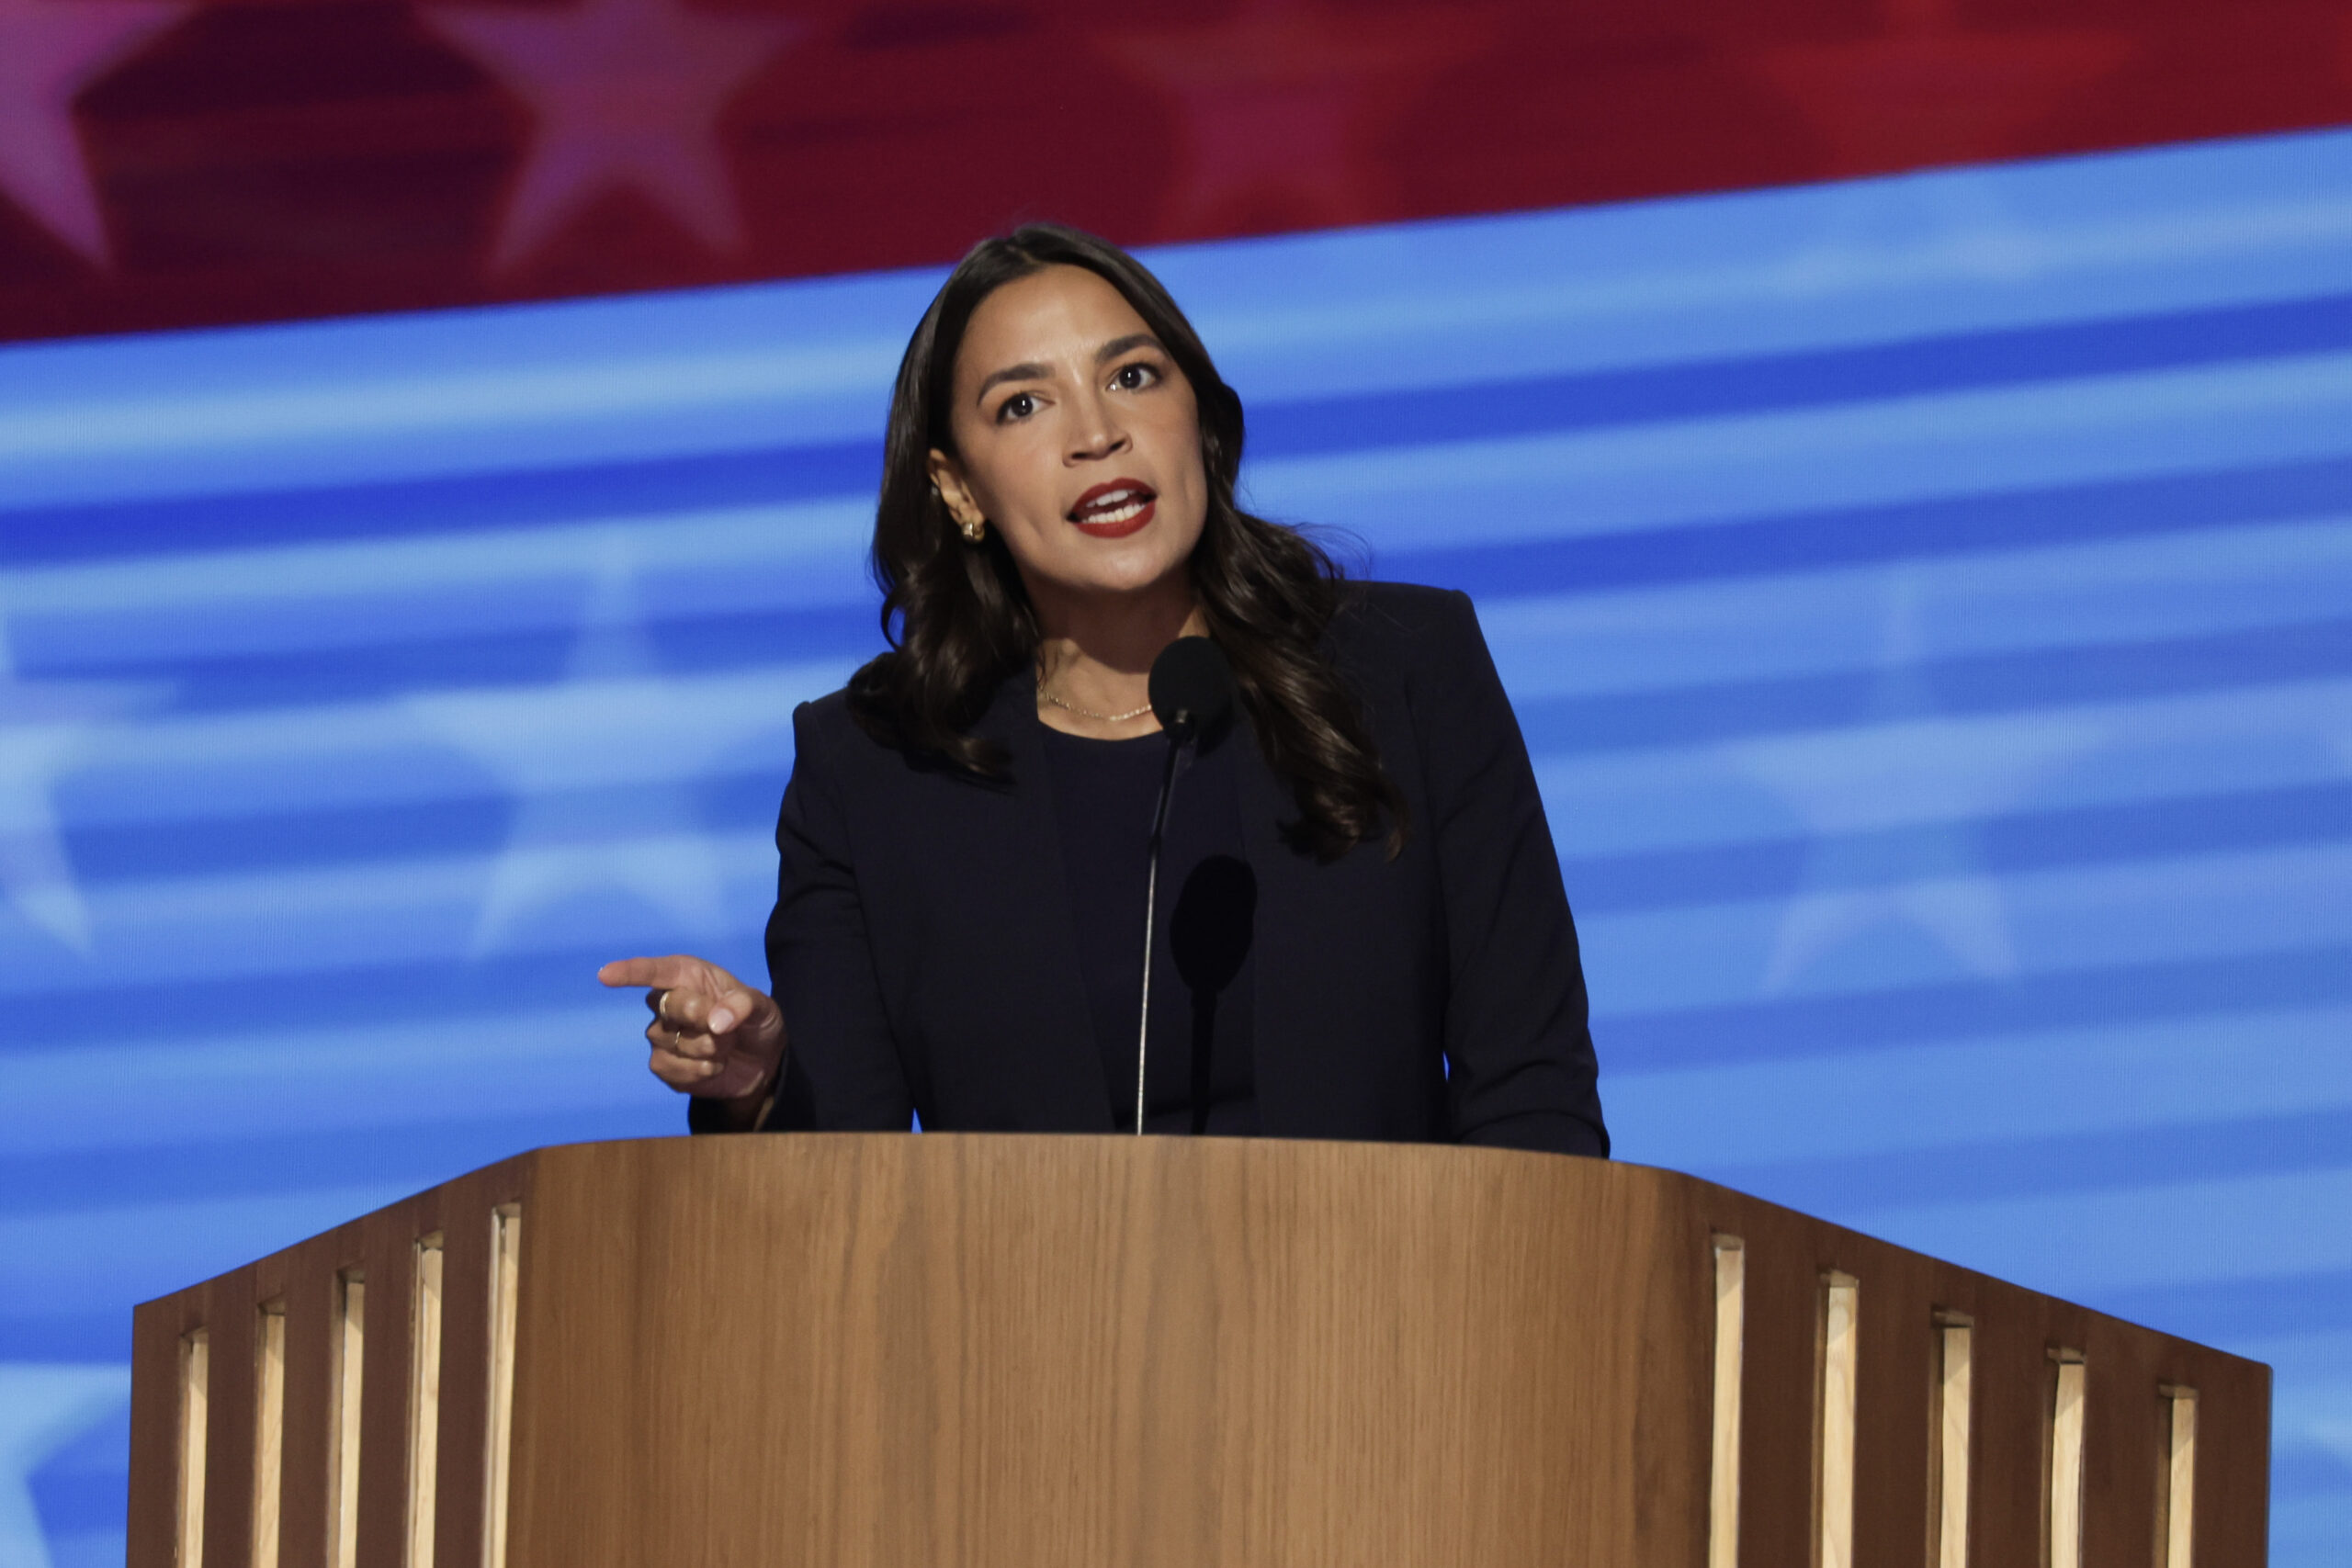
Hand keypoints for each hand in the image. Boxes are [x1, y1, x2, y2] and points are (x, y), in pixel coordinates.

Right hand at [598, 955, 786, 1106]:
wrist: (759, 1062)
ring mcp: (660, 1035)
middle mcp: (666, 1002)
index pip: (653, 971)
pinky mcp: (662, 1065)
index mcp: (687, 975)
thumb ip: (744, 1005)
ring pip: (673, 1042)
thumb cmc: (755, 1022)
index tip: (606, 975)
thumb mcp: (763, 1007)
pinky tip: (714, 1067)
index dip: (629, 972)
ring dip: (709, 1049)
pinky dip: (700, 1071)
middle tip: (727, 1027)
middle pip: (670, 1007)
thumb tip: (715, 1021)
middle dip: (703, 1018)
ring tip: (726, 1046)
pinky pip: (671, 1069)